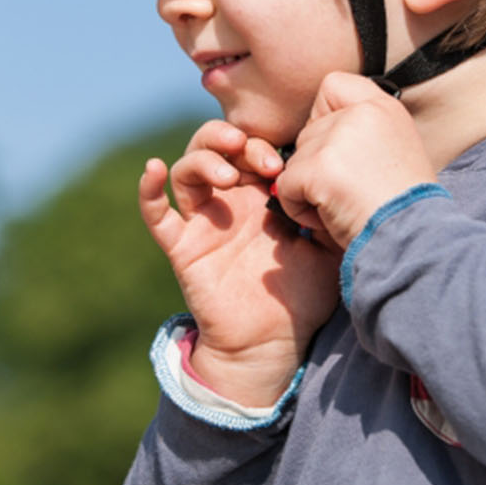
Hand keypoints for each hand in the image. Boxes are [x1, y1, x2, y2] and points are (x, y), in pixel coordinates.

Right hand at [139, 120, 339, 404]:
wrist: (274, 343)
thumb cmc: (302, 296)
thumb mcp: (327, 247)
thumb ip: (328, 212)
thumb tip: (336, 177)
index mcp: (262, 195)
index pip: (253, 148)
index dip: (263, 144)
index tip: (285, 161)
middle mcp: (230, 201)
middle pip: (218, 147)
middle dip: (236, 141)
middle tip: (263, 160)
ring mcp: (203, 221)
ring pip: (188, 169)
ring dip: (204, 159)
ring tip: (228, 174)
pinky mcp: (183, 247)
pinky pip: (156, 214)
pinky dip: (149, 189)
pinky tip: (154, 167)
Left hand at [272, 72, 438, 249]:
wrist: (413, 241)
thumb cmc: (404, 210)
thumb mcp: (396, 152)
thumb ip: (361, 134)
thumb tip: (319, 134)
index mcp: (384, 108)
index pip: (333, 85)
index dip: (324, 116)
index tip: (340, 149)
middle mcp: (362, 114)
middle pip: (309, 132)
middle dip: (317, 166)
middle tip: (349, 192)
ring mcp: (338, 139)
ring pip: (295, 161)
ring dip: (309, 190)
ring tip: (343, 207)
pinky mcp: (319, 168)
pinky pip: (285, 187)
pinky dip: (298, 209)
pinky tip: (329, 219)